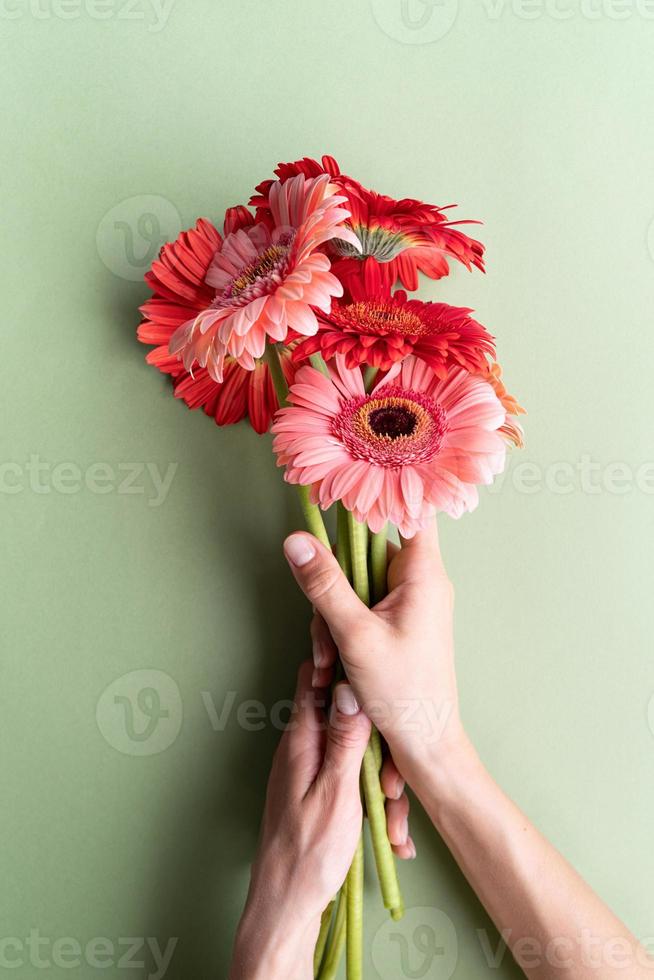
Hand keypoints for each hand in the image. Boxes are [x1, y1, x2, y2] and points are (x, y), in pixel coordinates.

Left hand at [229, 662, 370, 979]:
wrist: (285, 903)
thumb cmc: (308, 852)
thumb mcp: (336, 792)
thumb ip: (344, 739)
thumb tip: (350, 687)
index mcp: (302, 739)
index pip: (315, 679)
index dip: (342, 663)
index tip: (374, 665)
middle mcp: (302, 746)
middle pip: (342, 711)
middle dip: (375, 730)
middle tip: (393, 770)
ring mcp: (309, 767)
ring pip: (351, 746)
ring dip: (378, 770)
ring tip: (392, 813)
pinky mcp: (318, 788)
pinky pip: (349, 772)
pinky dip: (370, 791)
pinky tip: (388, 825)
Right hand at [283, 521, 463, 784]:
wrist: (425, 743)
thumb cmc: (404, 694)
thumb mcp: (355, 636)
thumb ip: (325, 585)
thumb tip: (297, 540)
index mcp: (423, 573)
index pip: (410, 509)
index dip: (378, 495)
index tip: (342, 488)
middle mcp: (419, 581)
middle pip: (366, 551)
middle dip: (334, 586)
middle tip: (324, 628)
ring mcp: (408, 602)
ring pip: (356, 583)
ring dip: (332, 616)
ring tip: (331, 659)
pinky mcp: (396, 622)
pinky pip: (360, 607)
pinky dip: (341, 629)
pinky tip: (335, 663)